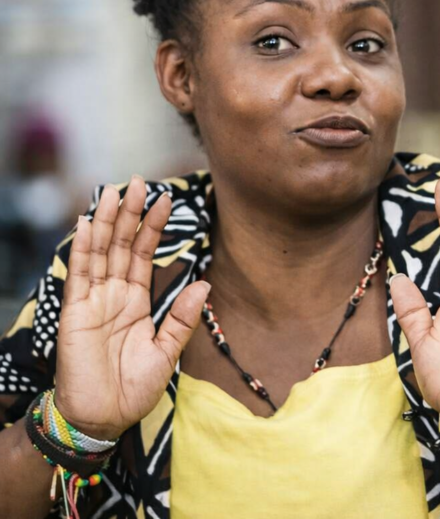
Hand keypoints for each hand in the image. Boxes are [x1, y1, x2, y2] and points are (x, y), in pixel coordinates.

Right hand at [53, 176, 210, 440]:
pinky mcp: (75, 313)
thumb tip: (205, 282)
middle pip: (122, 245)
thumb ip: (183, 318)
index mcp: (137, 302)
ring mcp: (93, 301)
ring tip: (115, 191)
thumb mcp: (167, 351)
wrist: (104, 418)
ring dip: (107, 221)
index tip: (166, 199)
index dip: (153, 227)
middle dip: (130, 214)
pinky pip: (80, 275)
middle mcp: (114, 295)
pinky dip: (83, 248)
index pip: (145, 255)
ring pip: (101, 252)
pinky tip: (87, 223)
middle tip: (139, 181)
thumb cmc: (133, 388)